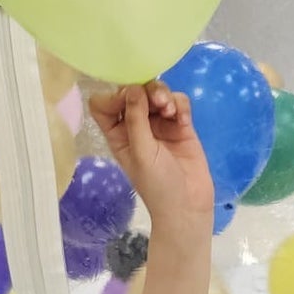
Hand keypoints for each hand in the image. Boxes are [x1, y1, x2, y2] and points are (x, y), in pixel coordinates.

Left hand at [88, 82, 213, 226]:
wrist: (188, 206)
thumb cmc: (158, 186)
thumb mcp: (141, 153)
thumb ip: (136, 120)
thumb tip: (132, 87)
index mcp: (118, 134)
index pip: (105, 105)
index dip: (115, 96)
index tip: (130, 99)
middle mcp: (136, 126)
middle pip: (134, 92)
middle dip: (146, 91)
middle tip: (159, 102)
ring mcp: (159, 124)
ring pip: (157, 93)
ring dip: (164, 95)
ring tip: (171, 112)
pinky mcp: (180, 125)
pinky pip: (178, 103)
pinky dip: (180, 105)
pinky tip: (183, 121)